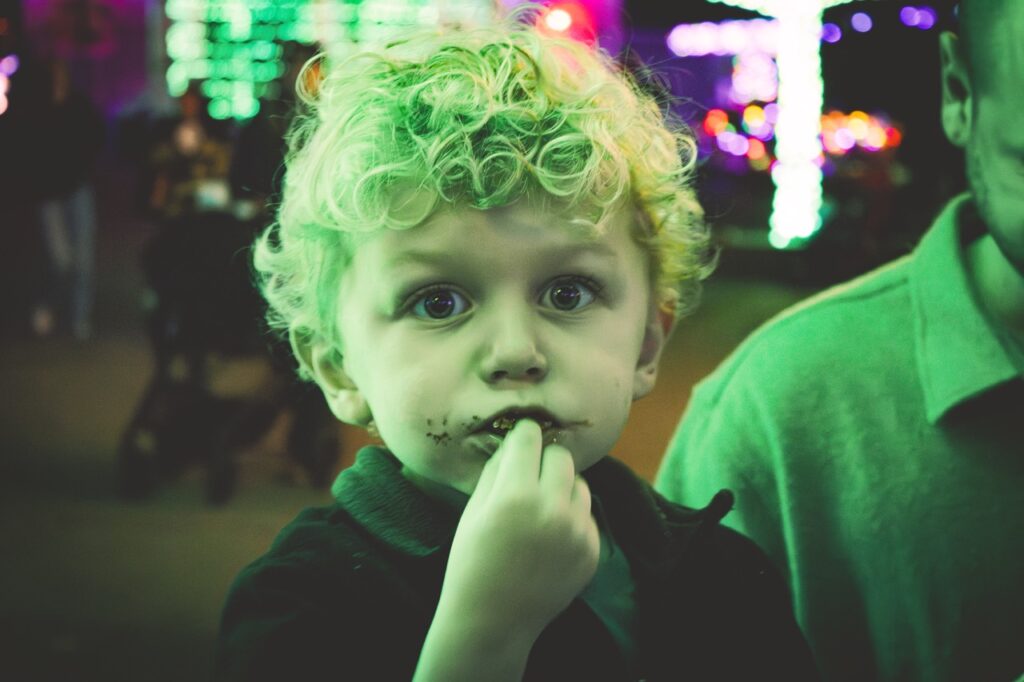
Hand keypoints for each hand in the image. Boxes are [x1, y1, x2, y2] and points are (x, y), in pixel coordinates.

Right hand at [438, 419, 599, 639]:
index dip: (522, 436)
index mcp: (515, 496)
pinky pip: (586, 515)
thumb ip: (497, 470)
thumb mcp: (474, 510)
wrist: (493, 620)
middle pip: (561, 456)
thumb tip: (517, 441)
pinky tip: (550, 538)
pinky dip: (571, 518)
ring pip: (580, 483)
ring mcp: (577, 532)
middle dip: (544, 460)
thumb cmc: (471, 562)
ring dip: (561, 488)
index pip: (530, 438)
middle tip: (529, 477)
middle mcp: (552, 509)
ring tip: (540, 510)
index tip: (520, 440)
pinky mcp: (592, 550)